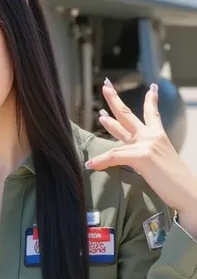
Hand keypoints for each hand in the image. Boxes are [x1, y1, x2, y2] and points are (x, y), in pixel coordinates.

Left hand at [85, 80, 196, 224]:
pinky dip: (101, 161)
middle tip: (105, 86)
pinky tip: (91, 164)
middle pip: (128, 114)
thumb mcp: (162, 161)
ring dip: (107, 122)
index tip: (151, 87)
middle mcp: (151, 136)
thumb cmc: (176, 182)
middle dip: (115, 99)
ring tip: (99, 115)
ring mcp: (146, 144)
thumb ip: (148, 154)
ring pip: (120, 128)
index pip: (152, 113)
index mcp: (158, 137)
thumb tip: (136, 156)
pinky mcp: (141, 157)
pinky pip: (114, 156)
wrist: (189, 192)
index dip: (150, 99)